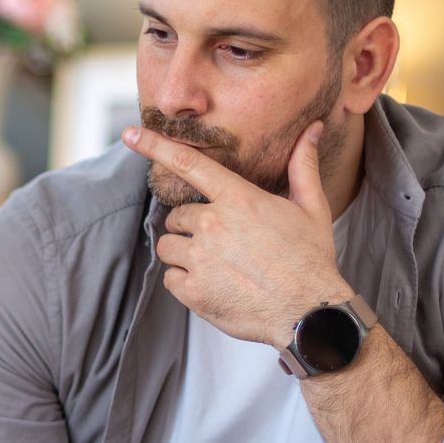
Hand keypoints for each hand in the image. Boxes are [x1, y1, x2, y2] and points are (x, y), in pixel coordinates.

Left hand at [122, 121, 351, 346]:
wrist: (309, 313)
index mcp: (237, 199)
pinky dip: (185, 282)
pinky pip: (170, 278)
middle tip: (221, 244)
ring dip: (183, 254)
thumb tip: (314, 129)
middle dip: (191, 227)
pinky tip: (213, 286)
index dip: (154, 145)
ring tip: (215, 265)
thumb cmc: (311, 259)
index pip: (188, 163)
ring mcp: (200, 259)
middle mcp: (213, 225)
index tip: (129, 133)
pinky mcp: (193, 292)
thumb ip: (303, 166)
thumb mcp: (313, 208)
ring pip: (168, 247)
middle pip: (177, 217)